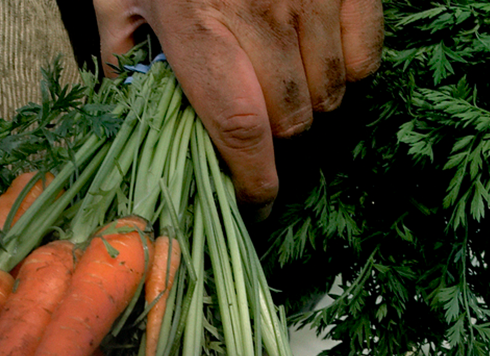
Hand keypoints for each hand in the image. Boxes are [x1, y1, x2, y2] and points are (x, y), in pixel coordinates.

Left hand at [92, 0, 383, 207]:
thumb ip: (122, 49)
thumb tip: (122, 110)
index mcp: (199, 26)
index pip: (239, 127)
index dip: (253, 179)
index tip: (256, 202)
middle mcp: (261, 14)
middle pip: (291, 119)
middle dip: (275, 138)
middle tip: (256, 120)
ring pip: (332, 93)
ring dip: (311, 103)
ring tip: (283, 81)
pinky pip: (367, 56)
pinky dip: (350, 70)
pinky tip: (320, 56)